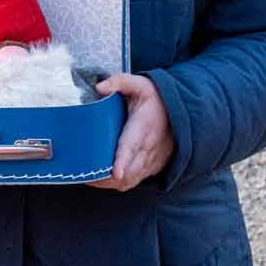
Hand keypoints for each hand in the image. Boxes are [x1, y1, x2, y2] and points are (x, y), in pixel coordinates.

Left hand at [88, 73, 172, 191]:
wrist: (182, 111)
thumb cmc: (157, 98)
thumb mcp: (141, 83)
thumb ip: (120, 82)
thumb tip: (100, 87)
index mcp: (144, 126)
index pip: (133, 145)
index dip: (124, 160)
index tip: (116, 172)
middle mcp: (150, 147)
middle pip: (129, 170)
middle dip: (107, 177)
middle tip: (83, 174)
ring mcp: (152, 159)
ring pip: (130, 180)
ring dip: (110, 183)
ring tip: (89, 178)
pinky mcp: (153, 167)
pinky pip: (134, 181)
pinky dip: (118, 184)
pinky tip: (103, 179)